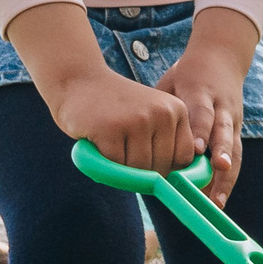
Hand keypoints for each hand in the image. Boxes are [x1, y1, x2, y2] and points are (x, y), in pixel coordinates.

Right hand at [47, 67, 194, 183]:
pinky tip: (98, 143)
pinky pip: (115, 166)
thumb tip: (178, 183)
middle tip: (123, 153)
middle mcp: (162, 113)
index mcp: (177, 110)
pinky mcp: (111, 130)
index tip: (148, 161)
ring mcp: (137, 120)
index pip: (184, 158)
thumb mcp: (151, 115)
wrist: (78, 81)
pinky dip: (105, 163)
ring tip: (111, 146)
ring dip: (122, 168)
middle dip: (142, 171)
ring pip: (139, 169)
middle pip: (162, 167)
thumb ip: (166, 141)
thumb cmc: (116, 107)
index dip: (166, 168)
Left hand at [156, 12, 255, 204]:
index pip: (203, 113)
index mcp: (202, 92)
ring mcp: (233, 121)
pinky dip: (225, 181)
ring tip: (216, 200)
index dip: (201, 131)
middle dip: (222, 152)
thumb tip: (133, 137)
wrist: (221, 58)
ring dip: (226, 177)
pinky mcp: (238, 132)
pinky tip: (215, 201)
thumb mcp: (170, 84)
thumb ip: (160, 109)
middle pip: (224, 132)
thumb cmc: (186, 76)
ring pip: (234, 150)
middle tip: (217, 169)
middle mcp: (222, 108)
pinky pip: (233, 159)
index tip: (194, 149)